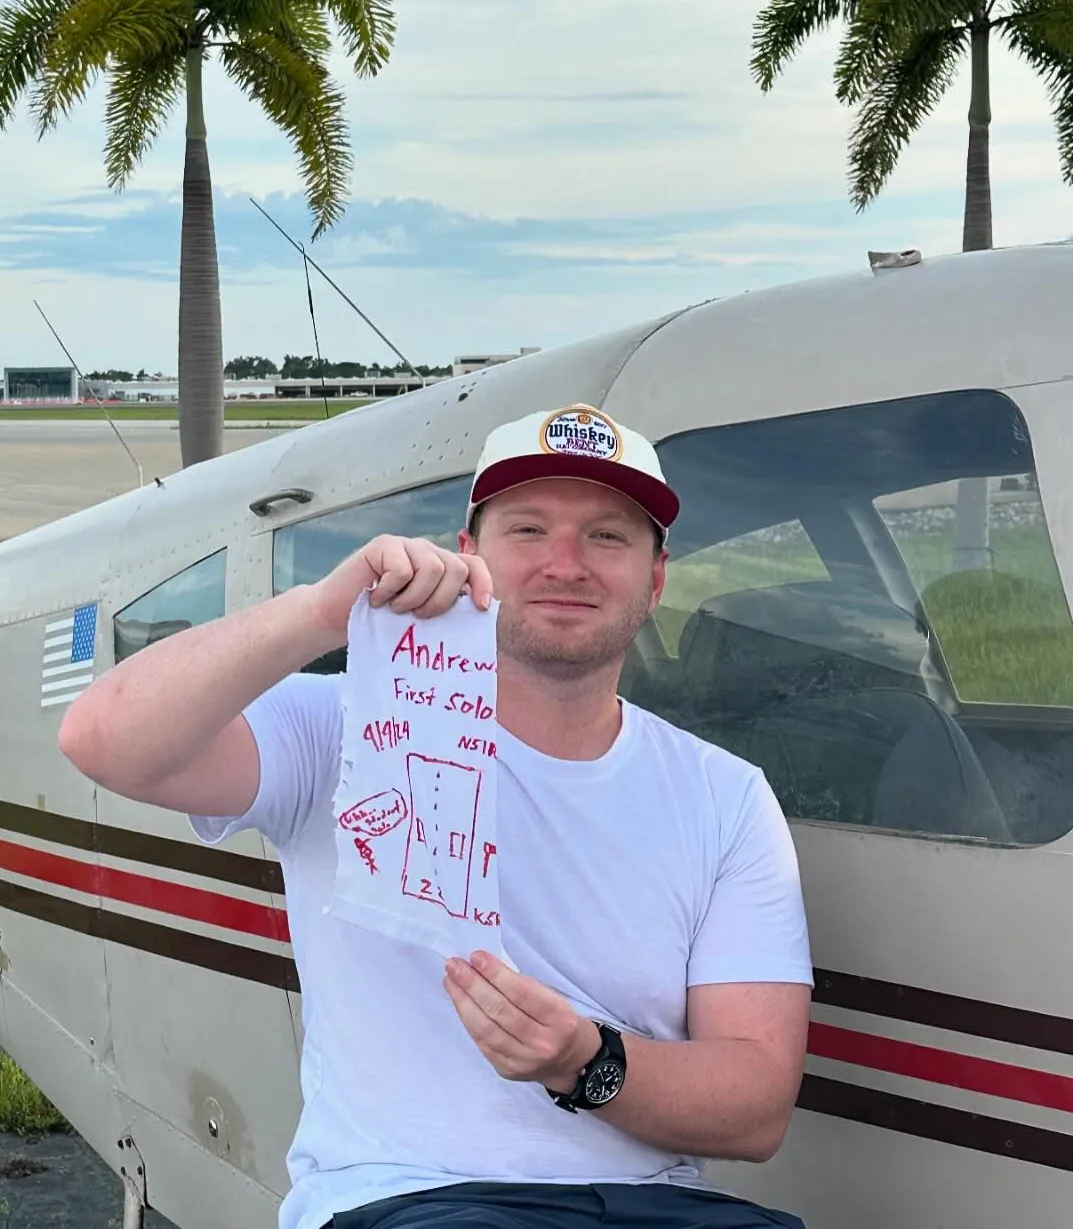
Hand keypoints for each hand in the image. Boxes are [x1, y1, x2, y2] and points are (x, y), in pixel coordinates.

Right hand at [310, 535, 493, 631]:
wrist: (335, 617)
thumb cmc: (380, 623)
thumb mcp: (419, 618)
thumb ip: (446, 610)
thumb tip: (478, 616)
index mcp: (441, 569)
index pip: (474, 565)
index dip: (482, 583)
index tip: (481, 607)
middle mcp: (427, 553)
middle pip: (456, 569)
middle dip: (441, 601)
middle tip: (417, 616)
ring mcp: (405, 546)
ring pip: (432, 568)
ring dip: (413, 598)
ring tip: (396, 608)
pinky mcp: (383, 545)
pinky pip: (402, 569)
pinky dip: (389, 591)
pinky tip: (377, 598)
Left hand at [444, 951, 599, 1091]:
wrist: (571, 1062)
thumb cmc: (561, 1020)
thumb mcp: (555, 998)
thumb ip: (524, 985)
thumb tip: (485, 966)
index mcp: (559, 1019)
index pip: (522, 994)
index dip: (496, 974)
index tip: (476, 956)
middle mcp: (542, 1043)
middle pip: (500, 1011)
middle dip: (472, 985)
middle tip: (454, 965)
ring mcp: (523, 1061)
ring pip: (486, 1029)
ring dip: (463, 1001)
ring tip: (450, 980)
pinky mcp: (506, 1070)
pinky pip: (482, 1042)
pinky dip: (468, 1019)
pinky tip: (459, 1002)